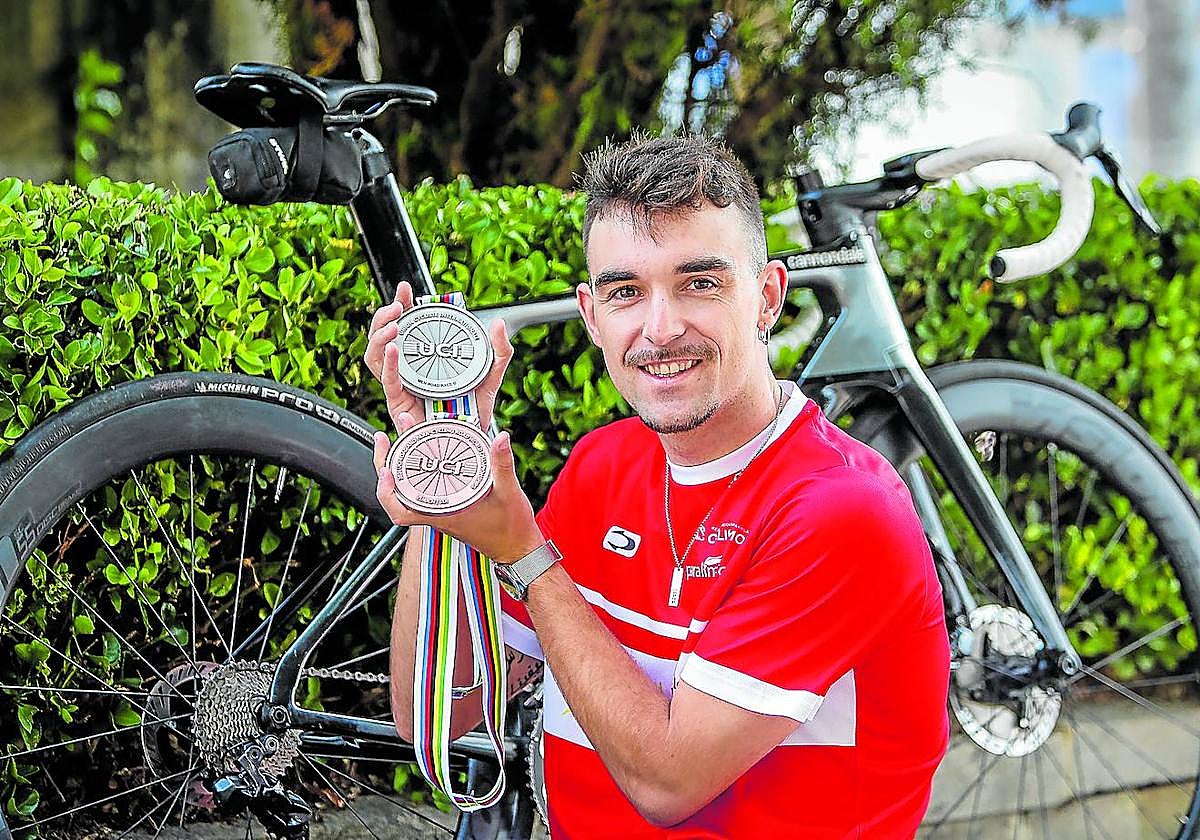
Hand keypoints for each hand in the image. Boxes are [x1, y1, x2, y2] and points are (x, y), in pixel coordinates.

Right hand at [363, 281, 513, 428]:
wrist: (471, 441)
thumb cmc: (473, 412)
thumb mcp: (490, 377)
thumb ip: (499, 352)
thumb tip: (499, 324)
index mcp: (423, 359)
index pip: (404, 327)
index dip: (400, 306)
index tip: (405, 290)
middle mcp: (407, 371)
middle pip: (382, 339)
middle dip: (382, 317)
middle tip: (397, 306)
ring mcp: (400, 387)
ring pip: (375, 358)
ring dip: (379, 337)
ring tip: (394, 325)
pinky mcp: (399, 405)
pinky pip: (388, 383)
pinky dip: (388, 365)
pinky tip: (393, 350)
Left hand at [373, 423, 542, 562]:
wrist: (518, 548)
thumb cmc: (511, 529)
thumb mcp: (509, 493)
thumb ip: (502, 464)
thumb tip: (500, 438)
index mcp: (444, 514)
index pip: (401, 510)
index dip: (387, 491)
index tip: (385, 468)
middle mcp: (437, 513)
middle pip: (397, 494)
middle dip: (385, 464)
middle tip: (383, 438)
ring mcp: (441, 510)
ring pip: (408, 490)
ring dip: (399, 466)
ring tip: (397, 439)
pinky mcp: (448, 507)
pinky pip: (423, 489)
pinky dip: (417, 472)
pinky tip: (422, 454)